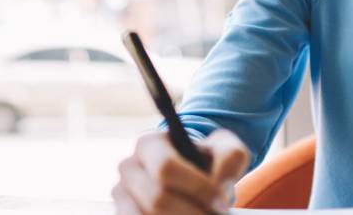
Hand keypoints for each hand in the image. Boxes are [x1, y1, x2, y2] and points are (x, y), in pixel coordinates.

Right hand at [112, 128, 249, 213]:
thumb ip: (229, 158)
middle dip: (193, 213)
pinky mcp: (123, 214)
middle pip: (157, 200)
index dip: (197, 188)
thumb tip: (220, 186)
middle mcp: (129, 169)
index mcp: (148, 145)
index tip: (222, 202)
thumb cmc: (207, 160)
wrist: (192, 174)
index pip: (166, 168)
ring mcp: (122, 196)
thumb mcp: (224, 149)